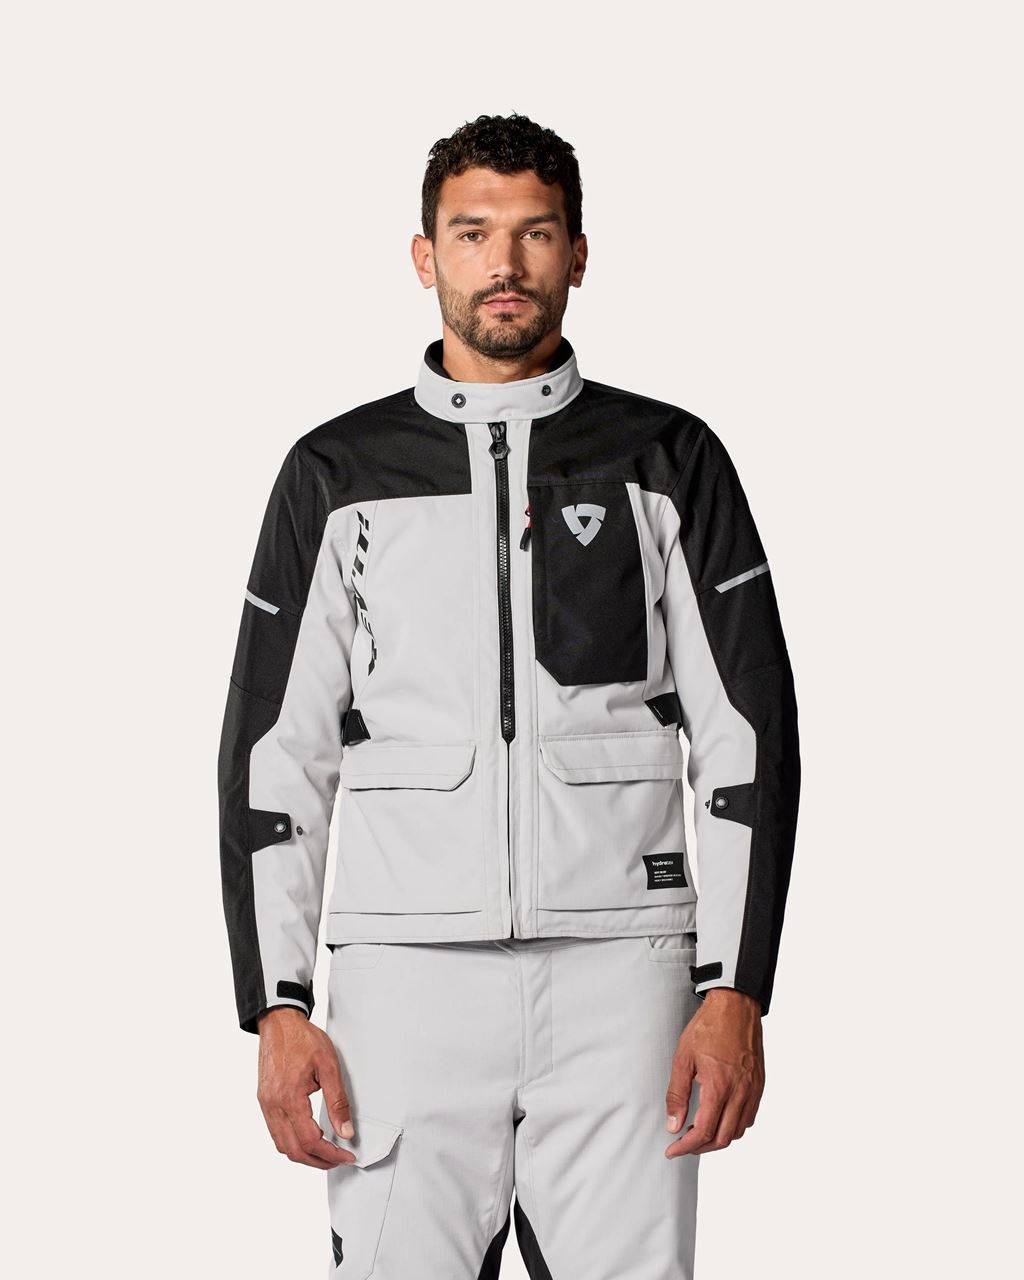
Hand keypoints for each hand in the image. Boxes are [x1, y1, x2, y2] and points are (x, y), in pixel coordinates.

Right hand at [256, 1006, 357, 1168]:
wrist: (279, 1022)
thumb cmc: (303, 1039)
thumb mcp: (328, 1066)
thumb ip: (338, 1102)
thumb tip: (346, 1131)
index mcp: (290, 1098)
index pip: (310, 1141)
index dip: (331, 1154)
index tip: (346, 1156)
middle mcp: (274, 1106)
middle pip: (294, 1150)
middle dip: (318, 1161)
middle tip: (338, 1160)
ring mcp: (266, 1105)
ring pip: (282, 1145)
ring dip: (304, 1155)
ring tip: (325, 1153)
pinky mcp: (264, 1101)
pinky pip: (275, 1132)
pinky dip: (292, 1142)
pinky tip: (306, 1138)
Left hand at [663, 988, 764, 1157]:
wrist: (735, 1005)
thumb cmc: (708, 1027)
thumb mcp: (683, 1057)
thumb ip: (677, 1094)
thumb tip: (673, 1124)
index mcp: (719, 1086)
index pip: (704, 1131)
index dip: (686, 1146)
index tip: (673, 1150)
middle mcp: (740, 1092)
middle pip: (722, 1138)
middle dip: (700, 1147)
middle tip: (683, 1144)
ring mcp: (753, 1090)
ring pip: (737, 1131)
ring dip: (718, 1138)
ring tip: (699, 1130)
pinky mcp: (759, 1085)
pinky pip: (748, 1117)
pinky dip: (733, 1125)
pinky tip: (719, 1116)